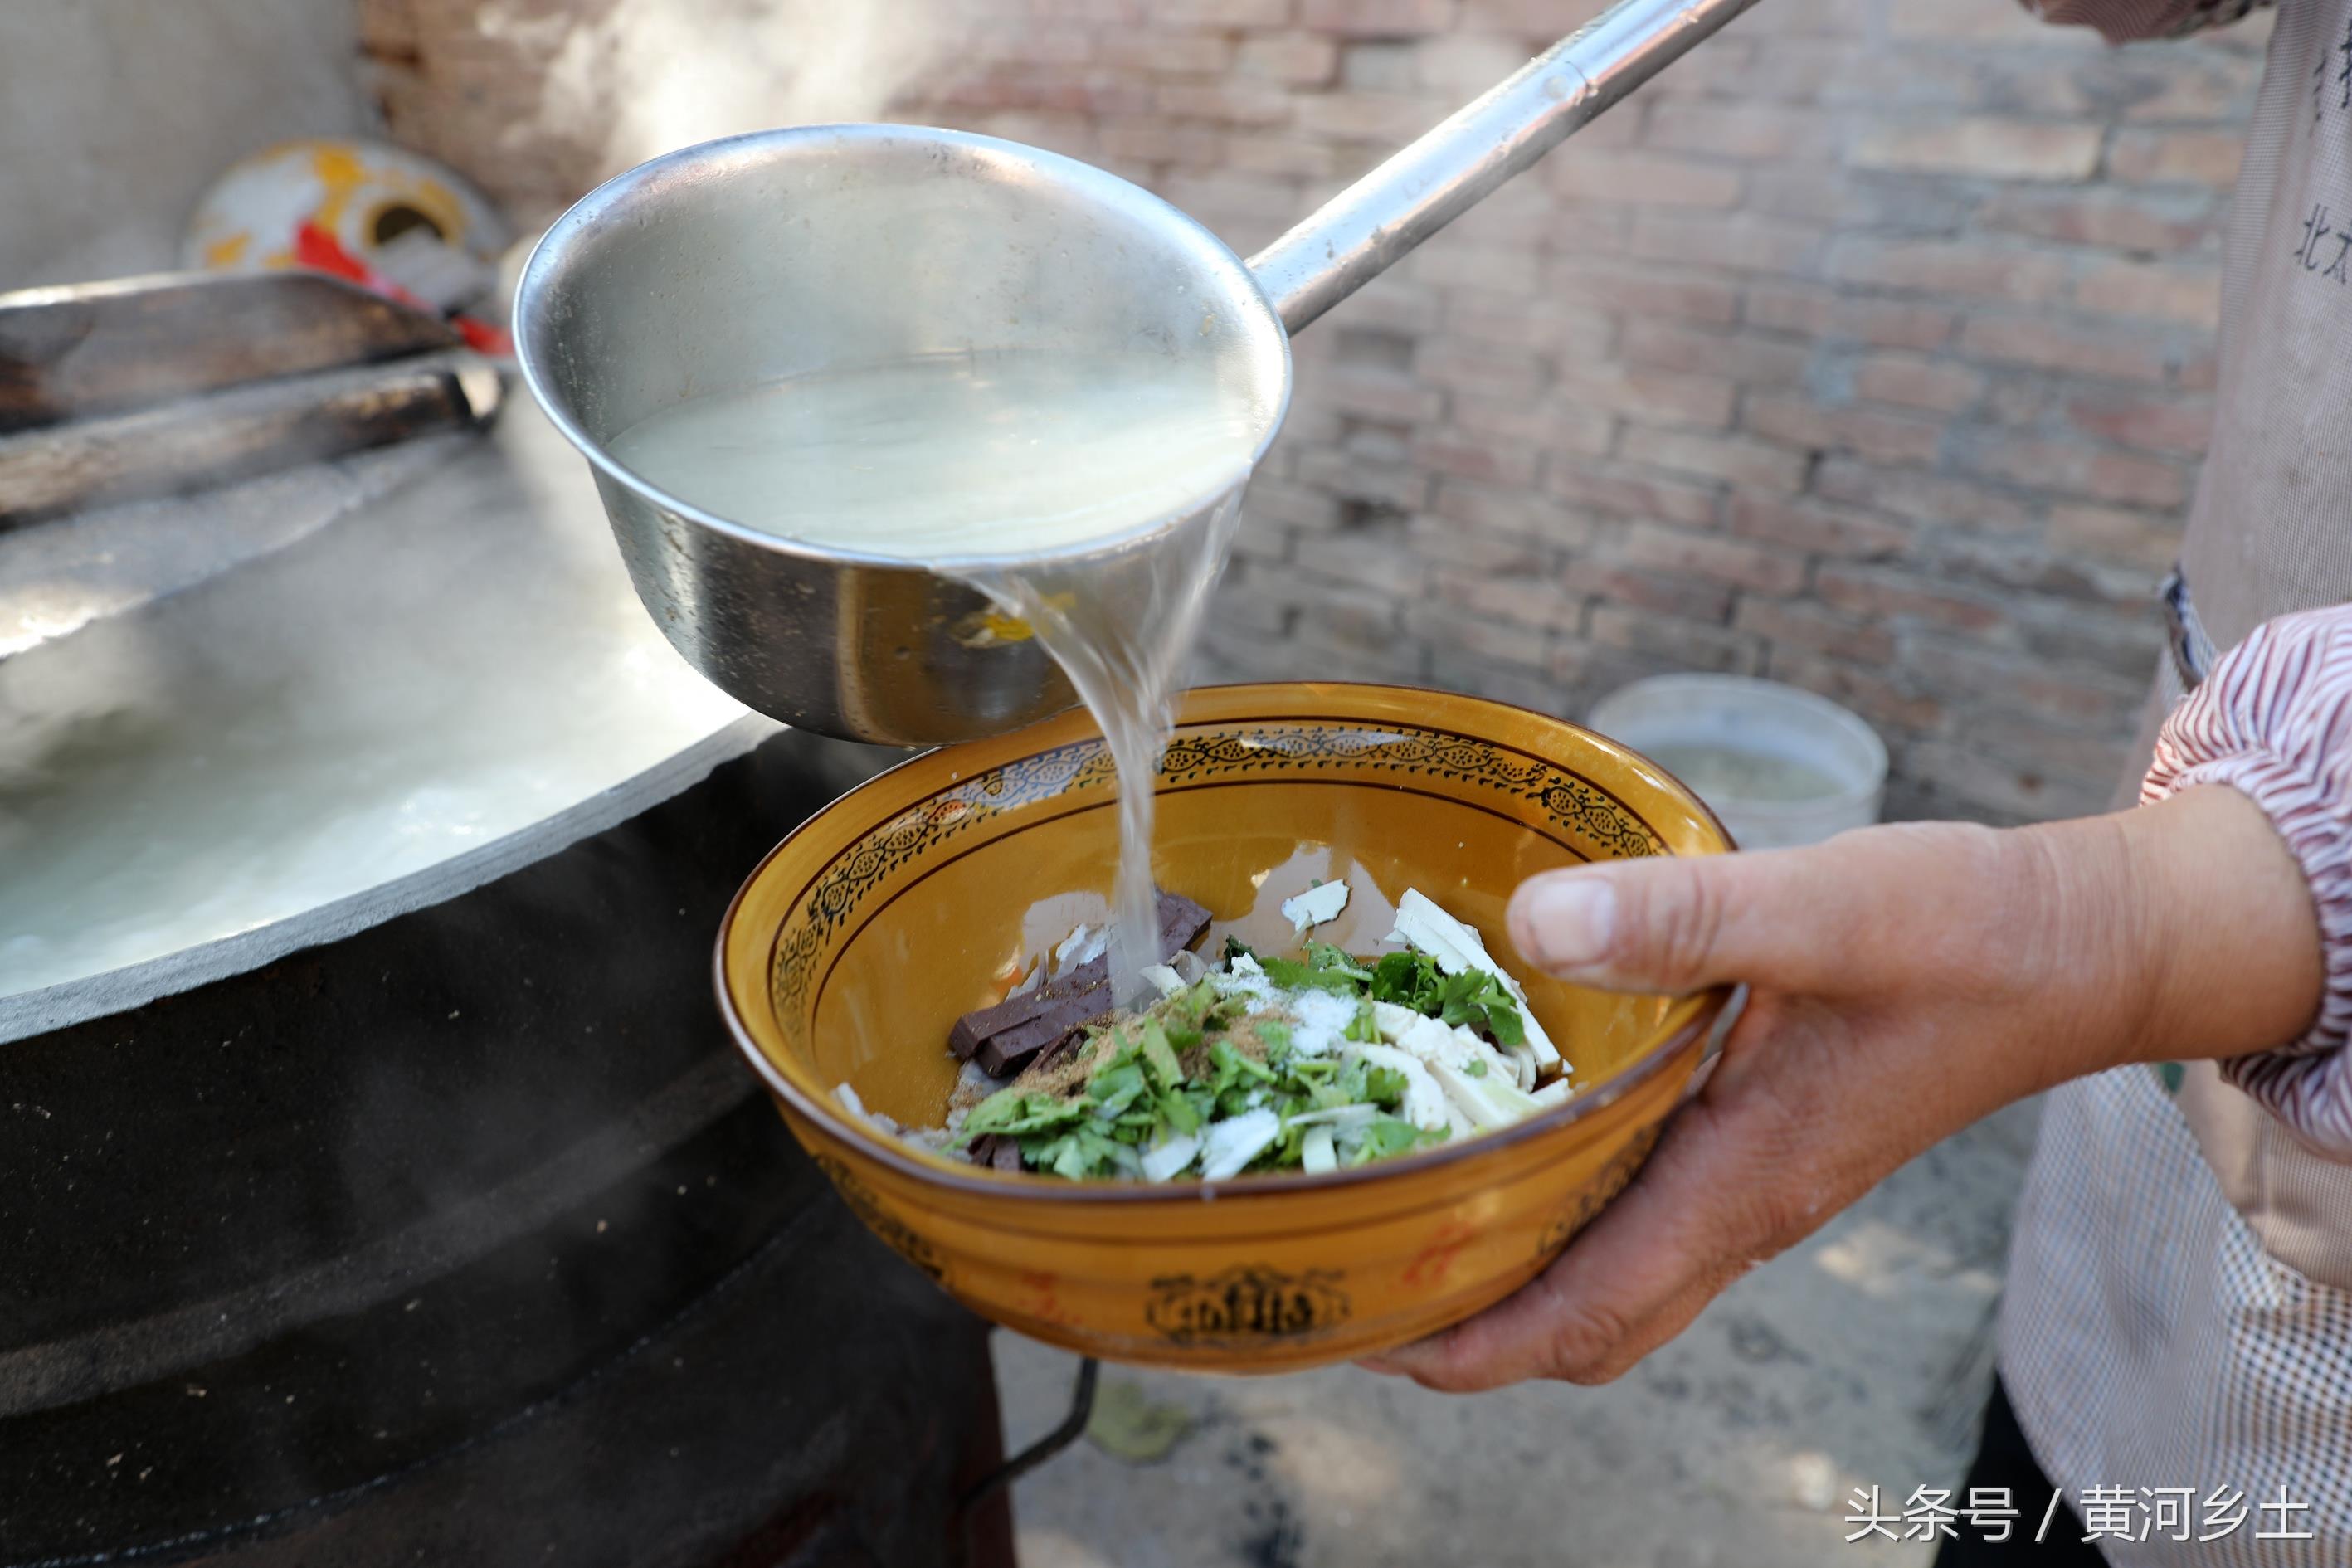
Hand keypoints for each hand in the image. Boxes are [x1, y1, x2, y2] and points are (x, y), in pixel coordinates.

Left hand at [1361, 786, 2318, 1391]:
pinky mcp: (1765, 1139)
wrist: (2072, 945)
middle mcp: (1743, 1206)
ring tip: (1403, 1212)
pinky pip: (1648, 1212)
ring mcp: (1756, 1181)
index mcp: (1745, 1182)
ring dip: (1513, 1271)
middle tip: (1353, 1274)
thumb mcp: (1824, 906)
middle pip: (1590, 1323)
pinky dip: (1568, 1207)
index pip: (1587, 1315)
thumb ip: (1686, 919)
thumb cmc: (1964, 932)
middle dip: (1469, 1329)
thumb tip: (1537, 926)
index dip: (1470, 1342)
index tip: (1362, 1327)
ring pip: (1618, 1275)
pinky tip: (1517, 1132)